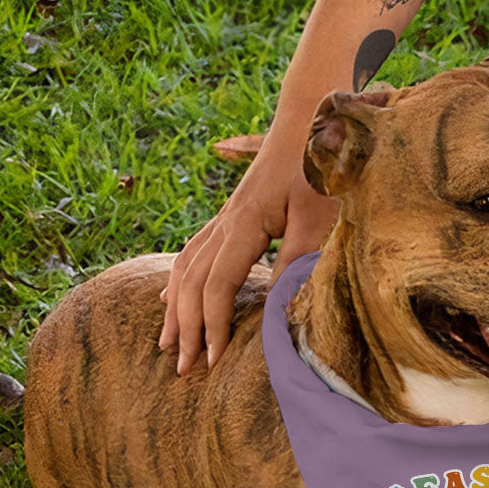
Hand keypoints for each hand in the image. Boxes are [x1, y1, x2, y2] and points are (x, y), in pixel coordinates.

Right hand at [159, 142, 338, 373]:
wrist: (312, 118)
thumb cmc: (320, 166)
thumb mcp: (318, 217)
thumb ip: (298, 262)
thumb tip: (280, 311)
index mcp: (243, 224)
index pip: (217, 286)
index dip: (214, 326)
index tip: (215, 362)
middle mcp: (225, 222)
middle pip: (192, 282)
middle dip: (186, 328)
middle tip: (184, 369)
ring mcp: (225, 217)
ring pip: (185, 267)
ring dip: (176, 308)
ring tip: (168, 343)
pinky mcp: (233, 215)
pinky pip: (192, 252)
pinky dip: (179, 281)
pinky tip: (171, 296)